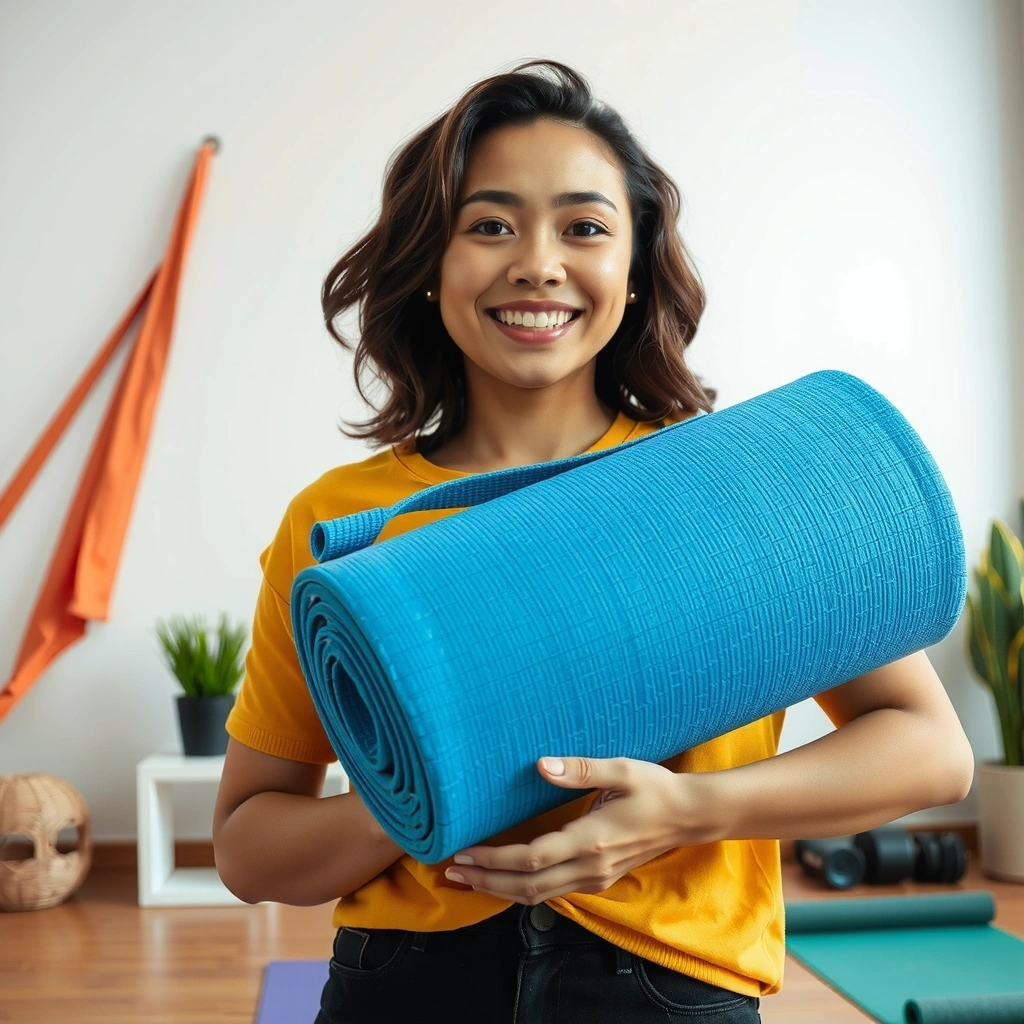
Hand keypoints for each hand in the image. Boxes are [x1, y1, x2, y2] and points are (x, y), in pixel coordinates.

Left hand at [443, 755, 717, 904]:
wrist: (690, 817)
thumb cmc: (655, 788)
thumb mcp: (621, 769)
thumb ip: (581, 769)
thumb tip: (541, 765)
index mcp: (591, 839)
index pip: (532, 858)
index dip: (494, 860)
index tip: (464, 853)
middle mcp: (590, 866)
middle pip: (527, 887)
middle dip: (486, 882)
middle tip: (451, 872)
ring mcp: (594, 877)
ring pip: (538, 896)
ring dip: (500, 890)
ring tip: (468, 879)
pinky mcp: (598, 879)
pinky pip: (552, 892)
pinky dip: (523, 890)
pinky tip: (505, 880)